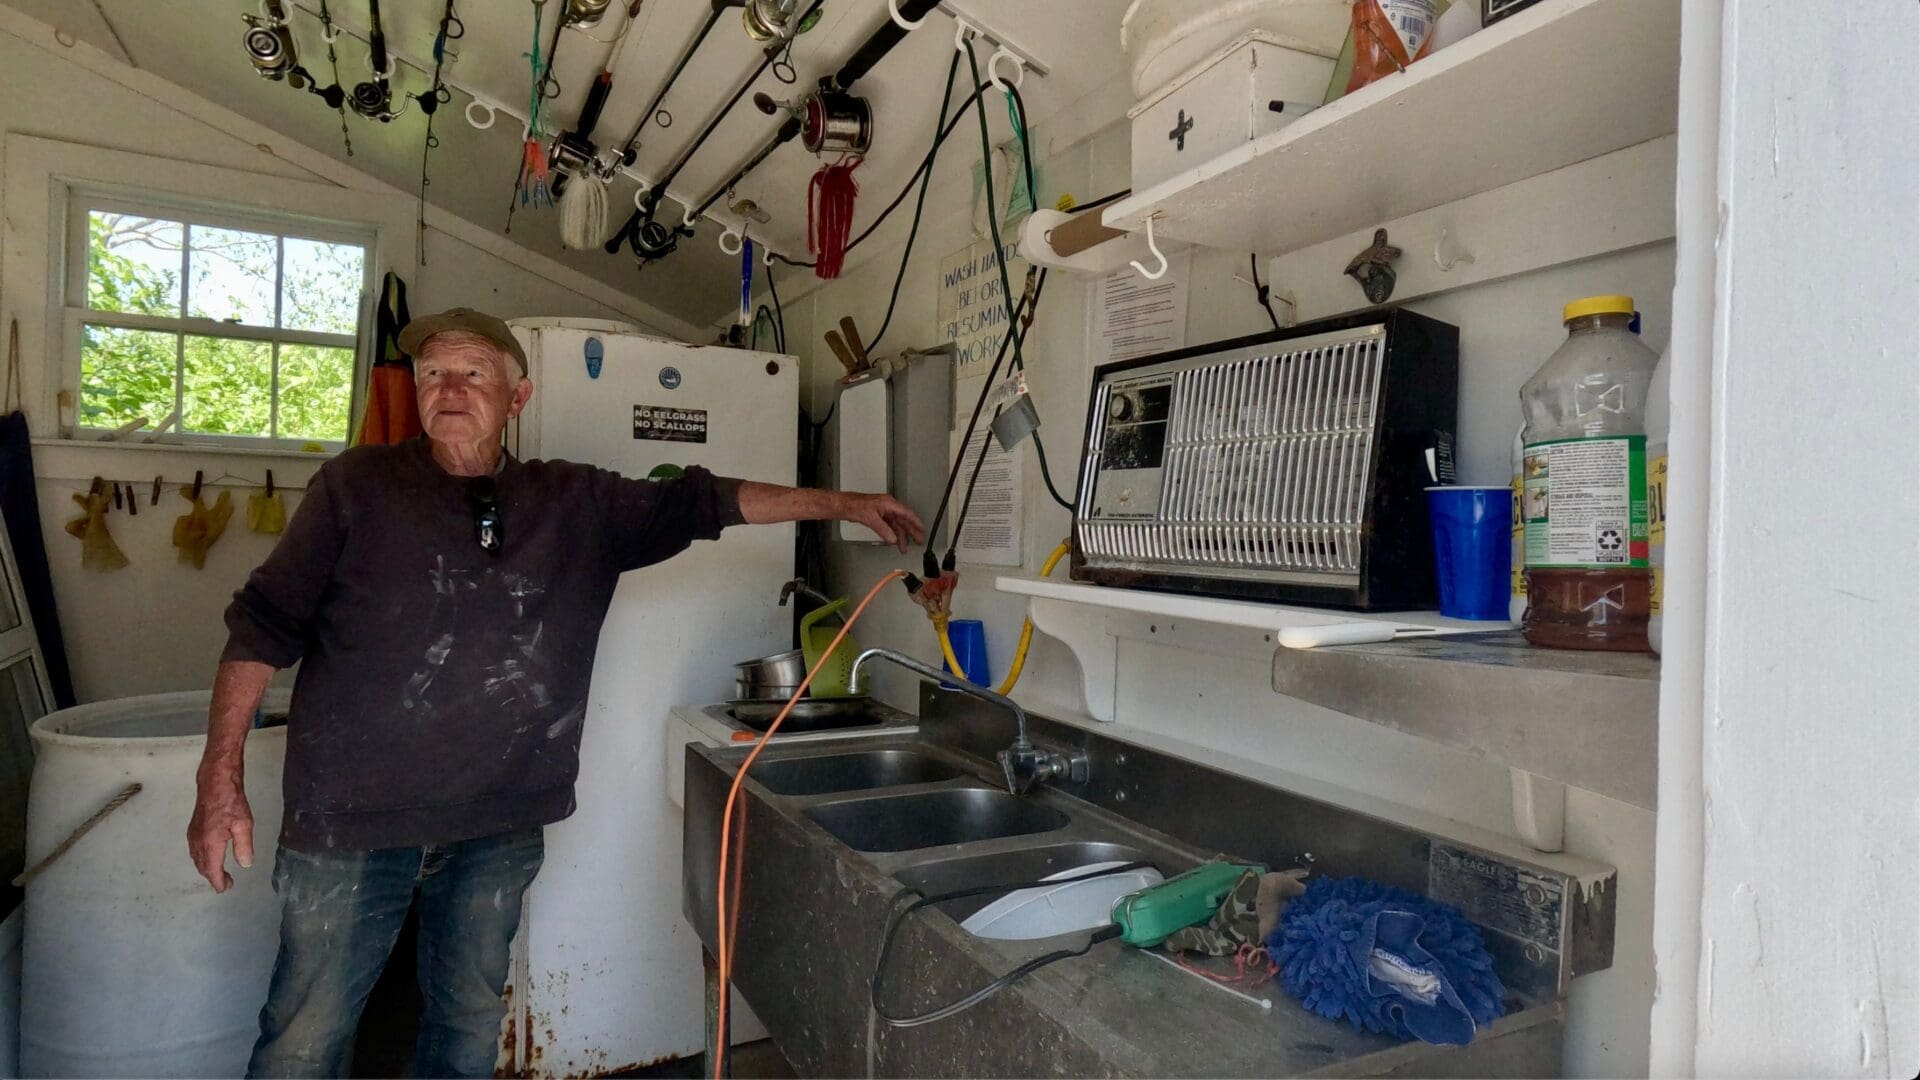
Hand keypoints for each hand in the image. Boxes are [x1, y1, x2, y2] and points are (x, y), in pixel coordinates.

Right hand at [188, 773, 254, 892]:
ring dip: (207, 869)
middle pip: (203, 867)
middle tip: (226, 883)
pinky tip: (210, 858)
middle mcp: (198, 841)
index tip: (225, 888)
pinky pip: (195, 851)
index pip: (213, 870)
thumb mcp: (244, 824)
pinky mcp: (193, 829)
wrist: (215, 782)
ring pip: (197, 859)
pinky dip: (202, 859)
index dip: (219, 882)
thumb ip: (244, 846)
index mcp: (210, 843)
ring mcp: (193, 835)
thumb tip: (245, 864)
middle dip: (213, 877)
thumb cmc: (230, 800)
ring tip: (220, 874)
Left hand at [838, 492, 927, 552]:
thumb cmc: (855, 506)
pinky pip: (890, 526)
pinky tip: (894, 541)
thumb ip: (884, 530)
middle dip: (911, 532)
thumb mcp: (871, 519)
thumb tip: (893, 539)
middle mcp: (888, 507)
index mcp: (889, 504)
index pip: (907, 514)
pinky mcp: (879, 516)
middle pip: (903, 520)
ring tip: (904, 547)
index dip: (916, 523)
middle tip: (918, 541)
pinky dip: (893, 534)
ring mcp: (884, 511)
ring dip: (900, 536)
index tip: (922, 530)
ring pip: (896, 525)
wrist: (844, 505)